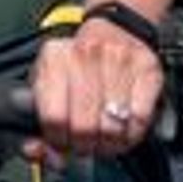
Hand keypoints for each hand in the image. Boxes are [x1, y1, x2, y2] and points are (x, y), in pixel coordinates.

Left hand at [34, 21, 162, 164]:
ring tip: (104, 138)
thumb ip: (36, 124)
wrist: (116, 30)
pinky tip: (123, 129)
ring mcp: (120, 60)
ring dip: (108, 144)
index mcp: (55, 57)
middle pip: (84, 127)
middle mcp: (86, 54)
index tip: (62, 141)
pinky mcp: (147, 70)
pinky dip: (131, 134)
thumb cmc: (78, 65)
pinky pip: (139, 120)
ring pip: (112, 128)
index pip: (53, 118)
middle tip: (85, 143)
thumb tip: (35, 151)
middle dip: (84, 145)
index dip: (58, 140)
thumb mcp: (47, 85)